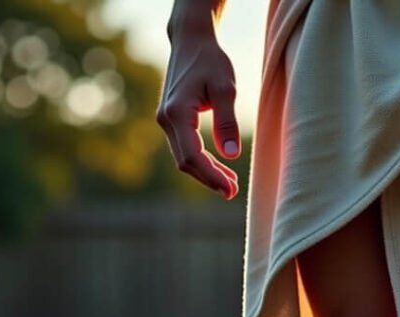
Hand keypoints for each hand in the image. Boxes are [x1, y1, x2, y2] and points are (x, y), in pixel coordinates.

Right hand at [157, 22, 240, 199]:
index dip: (211, 176)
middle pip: (186, 162)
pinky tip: (221, 169)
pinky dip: (202, 162)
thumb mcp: (226, 88)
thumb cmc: (210, 61)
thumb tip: (231, 154)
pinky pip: (185, 149)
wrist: (191, 41)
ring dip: (207, 173)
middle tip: (233, 193)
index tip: (230, 191)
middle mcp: (166, 119)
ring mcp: (166, 120)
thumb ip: (227, 121)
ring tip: (231, 184)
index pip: (193, 155)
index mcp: (177, 112)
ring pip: (185, 158)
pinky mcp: (171, 121)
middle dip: (210, 179)